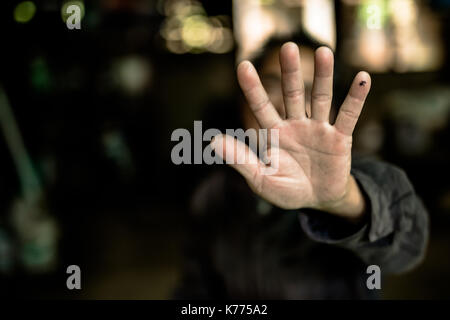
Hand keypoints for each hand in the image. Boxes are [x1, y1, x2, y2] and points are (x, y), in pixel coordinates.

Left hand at [211, 43, 369, 220]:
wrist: (316, 200)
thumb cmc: (286, 189)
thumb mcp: (261, 179)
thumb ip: (241, 160)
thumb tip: (213, 141)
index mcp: (274, 134)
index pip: (261, 107)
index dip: (252, 88)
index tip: (242, 66)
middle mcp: (296, 125)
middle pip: (292, 94)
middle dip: (290, 73)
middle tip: (287, 47)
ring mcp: (318, 130)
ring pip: (321, 98)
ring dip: (323, 76)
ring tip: (324, 52)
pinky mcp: (339, 139)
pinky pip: (348, 116)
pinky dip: (356, 98)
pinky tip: (363, 78)